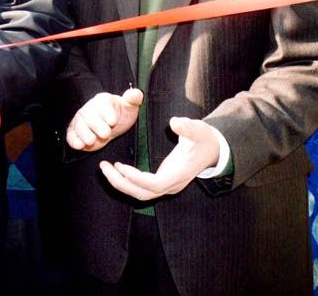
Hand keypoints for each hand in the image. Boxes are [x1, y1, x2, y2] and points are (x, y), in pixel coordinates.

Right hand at [66, 88, 143, 151]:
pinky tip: (80, 145)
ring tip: (91, 140)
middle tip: (106, 134)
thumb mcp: (129, 108)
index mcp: (102, 100)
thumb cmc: (120, 116)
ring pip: (79, 125)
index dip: (106, 112)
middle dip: (96, 125)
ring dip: (84, 133)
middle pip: (89, 115)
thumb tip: (136, 93)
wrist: (111, 128)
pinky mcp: (75, 132)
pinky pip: (71, 135)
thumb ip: (133, 100)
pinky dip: (74, 140)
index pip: (101, 103)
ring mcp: (80, 120)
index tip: (113, 121)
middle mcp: (89, 109)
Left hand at [98, 117, 221, 200]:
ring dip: (121, 183)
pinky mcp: (162, 182)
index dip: (136, 178)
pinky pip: (141, 188)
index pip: (155, 184)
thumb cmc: (205, 139)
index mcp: (179, 174)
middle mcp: (172, 185)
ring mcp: (167, 186)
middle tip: (103, 166)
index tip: (120, 166)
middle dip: (121, 183)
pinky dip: (127, 181)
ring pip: (140, 194)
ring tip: (104, 168)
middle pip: (143, 194)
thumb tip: (175, 122)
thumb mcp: (199, 130)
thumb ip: (188, 127)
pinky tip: (116, 168)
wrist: (214, 150)